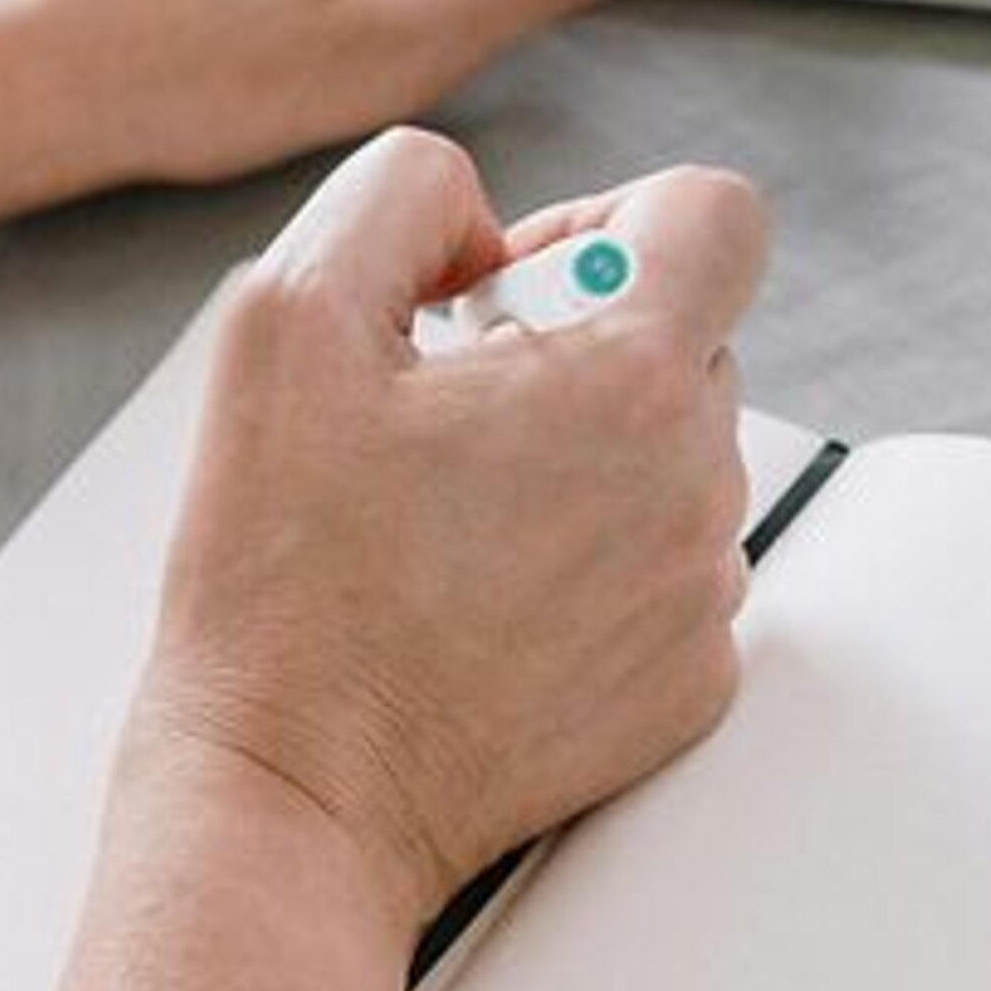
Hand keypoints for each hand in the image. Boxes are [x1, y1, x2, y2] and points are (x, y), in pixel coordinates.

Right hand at [141, 124, 767, 938]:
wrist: (291, 794)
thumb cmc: (277, 582)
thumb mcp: (281, 318)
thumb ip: (399, 196)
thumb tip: (477, 219)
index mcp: (624, 380)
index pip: (713, 214)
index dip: (604, 219)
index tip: (511, 290)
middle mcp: (693, 486)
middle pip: (684, 338)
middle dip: (571, 351)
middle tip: (439, 423)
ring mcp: (698, 597)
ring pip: (673, 459)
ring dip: (577, 461)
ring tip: (443, 525)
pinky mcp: (685, 688)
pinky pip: (662, 574)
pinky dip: (585, 569)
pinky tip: (474, 603)